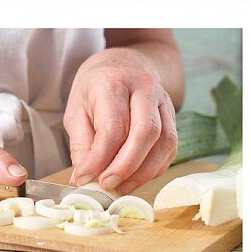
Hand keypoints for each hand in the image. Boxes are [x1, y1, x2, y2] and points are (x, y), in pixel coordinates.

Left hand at [64, 49, 176, 193]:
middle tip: (107, 185)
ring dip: (143, 172)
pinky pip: (170, 147)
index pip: (113, 127)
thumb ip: (81, 145)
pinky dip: (154, 168)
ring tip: (121, 186)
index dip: (100, 158)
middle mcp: (145, 87)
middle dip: (126, 166)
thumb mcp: (77, 111)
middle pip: (145, 133)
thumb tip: (84, 179)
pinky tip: (135, 178)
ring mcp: (164, 100)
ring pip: (164, 142)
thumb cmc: (96, 90)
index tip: (85, 178)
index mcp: (114, 82)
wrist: (124, 65)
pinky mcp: (173, 115)